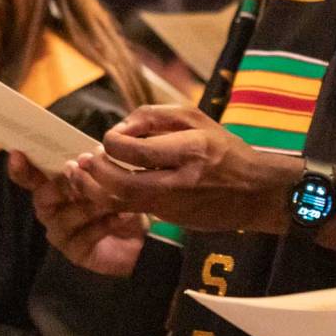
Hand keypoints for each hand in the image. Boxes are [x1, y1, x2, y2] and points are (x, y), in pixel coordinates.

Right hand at [12, 151, 144, 276]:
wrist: (142, 239)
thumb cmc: (122, 203)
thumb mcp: (112, 179)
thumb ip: (94, 168)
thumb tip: (84, 157)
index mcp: (54, 188)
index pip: (30, 178)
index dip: (21, 168)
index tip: (17, 154)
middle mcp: (51, 211)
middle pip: (43, 197)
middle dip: (64, 185)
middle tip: (81, 175)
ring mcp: (60, 233)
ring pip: (65, 217)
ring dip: (90, 205)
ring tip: (112, 200)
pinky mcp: (74, 253)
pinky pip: (84, 236)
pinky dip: (104, 224)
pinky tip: (121, 217)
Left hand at [62, 106, 297, 233]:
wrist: (256, 192)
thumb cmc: (225, 149)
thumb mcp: (196, 118)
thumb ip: (155, 116)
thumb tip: (122, 127)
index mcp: (190, 150)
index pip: (138, 151)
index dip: (113, 143)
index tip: (108, 138)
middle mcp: (181, 181)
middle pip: (124, 183)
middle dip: (96, 172)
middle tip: (83, 160)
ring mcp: (174, 205)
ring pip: (123, 202)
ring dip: (94, 190)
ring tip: (79, 175)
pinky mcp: (171, 219)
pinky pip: (131, 210)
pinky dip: (109, 199)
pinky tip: (98, 188)